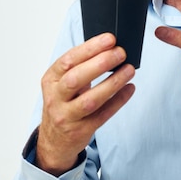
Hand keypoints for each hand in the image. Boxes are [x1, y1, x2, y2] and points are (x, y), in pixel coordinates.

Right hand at [36, 33, 135, 175]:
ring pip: (90, 100)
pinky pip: (102, 115)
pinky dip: (118, 100)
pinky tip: (129, 88)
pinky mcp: (80, 131)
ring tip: (129, 70)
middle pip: (76, 79)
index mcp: (50, 79)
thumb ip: (80, 66)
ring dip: (113, 83)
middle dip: (100, 63)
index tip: (110, 39)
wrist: (54, 140)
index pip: (68, 60)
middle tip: (121, 53)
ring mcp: (66, 116)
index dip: (90, 48)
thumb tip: (110, 47)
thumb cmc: (64, 103)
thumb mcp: (62, 82)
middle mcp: (55, 98)